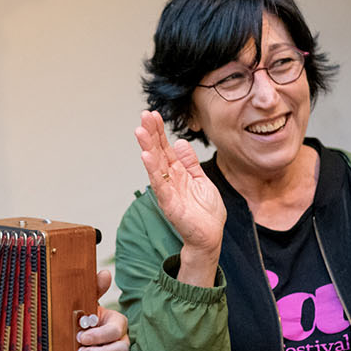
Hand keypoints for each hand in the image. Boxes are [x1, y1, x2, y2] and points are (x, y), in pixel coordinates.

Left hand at [78, 269, 128, 350]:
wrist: (81, 340)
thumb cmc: (87, 320)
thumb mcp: (88, 304)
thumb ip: (95, 290)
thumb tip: (104, 272)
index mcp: (117, 324)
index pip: (116, 330)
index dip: (100, 335)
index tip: (81, 336)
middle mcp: (123, 342)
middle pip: (121, 350)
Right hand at [135, 110, 225, 284]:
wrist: (210, 236)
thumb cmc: (206, 212)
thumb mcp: (201, 180)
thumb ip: (189, 163)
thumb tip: (179, 142)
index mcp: (178, 173)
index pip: (165, 148)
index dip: (159, 131)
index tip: (153, 114)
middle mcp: (170, 179)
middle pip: (158, 152)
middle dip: (150, 134)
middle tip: (143, 115)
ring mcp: (168, 191)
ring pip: (155, 166)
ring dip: (147, 148)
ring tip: (140, 131)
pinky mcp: (170, 204)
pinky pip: (160, 184)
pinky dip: (152, 170)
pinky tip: (146, 156)